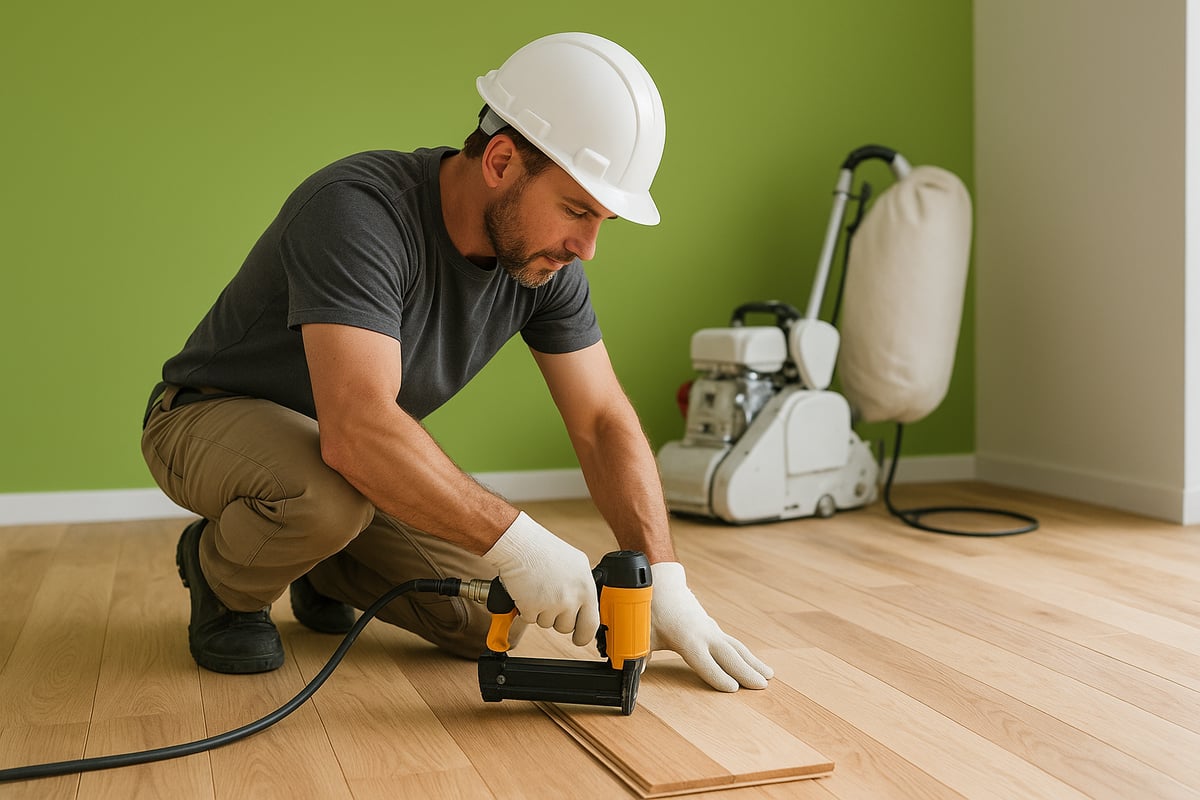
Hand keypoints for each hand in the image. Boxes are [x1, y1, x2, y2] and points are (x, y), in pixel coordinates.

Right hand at [483, 512, 600, 646]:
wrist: (520, 544)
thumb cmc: (543, 550)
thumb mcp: (574, 565)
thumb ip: (580, 588)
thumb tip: (582, 609)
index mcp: (586, 586)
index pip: (591, 623)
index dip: (583, 635)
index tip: (578, 638)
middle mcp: (572, 596)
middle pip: (566, 627)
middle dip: (556, 619)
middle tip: (549, 602)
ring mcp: (554, 603)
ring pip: (547, 624)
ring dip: (540, 612)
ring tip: (538, 589)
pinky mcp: (533, 608)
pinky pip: (529, 619)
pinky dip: (525, 609)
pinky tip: (527, 590)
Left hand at [649, 562, 772, 691]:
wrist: (665, 582)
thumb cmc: (652, 608)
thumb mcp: (642, 631)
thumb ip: (639, 654)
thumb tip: (633, 674)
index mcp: (687, 638)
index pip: (704, 662)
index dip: (717, 676)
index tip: (732, 689)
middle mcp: (704, 634)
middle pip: (728, 655)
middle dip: (746, 671)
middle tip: (762, 686)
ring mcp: (712, 630)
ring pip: (736, 648)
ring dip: (753, 663)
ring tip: (769, 677)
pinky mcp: (714, 629)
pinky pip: (734, 644)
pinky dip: (747, 655)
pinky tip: (757, 665)